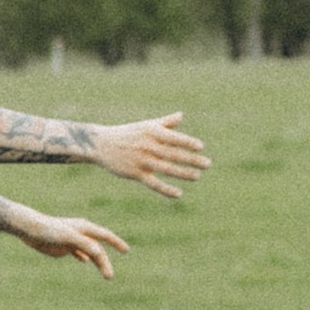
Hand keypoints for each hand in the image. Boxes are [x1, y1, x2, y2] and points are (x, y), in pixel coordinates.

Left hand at [22, 213, 129, 278]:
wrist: (32, 230)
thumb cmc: (50, 230)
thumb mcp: (69, 237)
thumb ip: (84, 243)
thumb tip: (99, 252)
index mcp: (85, 228)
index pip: (105, 236)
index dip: (116, 242)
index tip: (126, 250)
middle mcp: (82, 234)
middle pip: (99, 249)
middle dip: (105, 262)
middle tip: (109, 276)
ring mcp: (74, 241)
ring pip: (91, 252)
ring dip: (98, 263)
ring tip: (106, 275)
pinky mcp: (65, 246)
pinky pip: (78, 252)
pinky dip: (84, 257)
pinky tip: (85, 261)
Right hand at [92, 113, 208, 199]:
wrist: (102, 144)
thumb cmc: (128, 133)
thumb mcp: (146, 125)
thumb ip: (165, 123)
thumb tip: (181, 115)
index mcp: (152, 132)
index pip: (174, 138)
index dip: (187, 142)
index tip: (200, 147)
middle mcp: (148, 146)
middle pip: (174, 154)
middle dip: (192, 159)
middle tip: (208, 164)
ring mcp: (142, 160)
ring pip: (166, 169)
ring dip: (183, 174)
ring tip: (197, 176)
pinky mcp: (135, 173)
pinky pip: (154, 183)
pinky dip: (166, 189)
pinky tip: (179, 194)